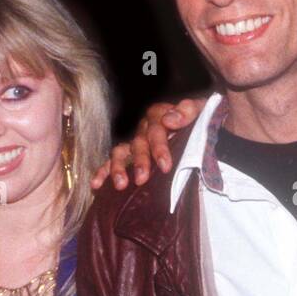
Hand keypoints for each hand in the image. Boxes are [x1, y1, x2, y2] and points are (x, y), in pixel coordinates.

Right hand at [90, 96, 208, 190]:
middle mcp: (143, 129)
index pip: (156, 128)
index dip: (159, 147)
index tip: (165, 165)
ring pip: (121, 153)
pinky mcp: (128, 157)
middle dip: (140, 162)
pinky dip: (102, 172)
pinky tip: (96, 185)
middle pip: (138, 143)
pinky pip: (111, 163)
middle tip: (143, 179)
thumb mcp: (200, 111)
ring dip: (119, 168)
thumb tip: (169, 120)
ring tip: (121, 185)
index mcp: (159, 116)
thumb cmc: (198, 121)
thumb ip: (188, 111)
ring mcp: (133, 143)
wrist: (195, 129)